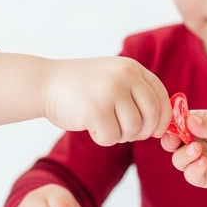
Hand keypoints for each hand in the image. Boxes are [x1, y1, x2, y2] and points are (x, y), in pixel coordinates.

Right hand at [45, 57, 170, 145]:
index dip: (163, 118)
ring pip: (133, 129)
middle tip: (126, 133)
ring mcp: (111, 91)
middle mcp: (125, 76)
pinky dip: (103, 138)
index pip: (161, 97)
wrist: (44, 83)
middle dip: (142, 132)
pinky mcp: (96, 109)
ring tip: (104, 125)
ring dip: (120, 136)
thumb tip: (162, 125)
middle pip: (152, 115)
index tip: (156, 130)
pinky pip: (113, 137)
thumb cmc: (80, 87)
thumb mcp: (113, 79)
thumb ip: (136, 94)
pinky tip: (91, 127)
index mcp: (132, 68)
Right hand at [163, 109, 206, 191]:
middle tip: (175, 140)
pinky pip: (192, 176)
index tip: (170, 125)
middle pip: (172, 144)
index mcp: (199, 125)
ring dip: (183, 156)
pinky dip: (193, 170)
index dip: (170, 125)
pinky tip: (203, 162)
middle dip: (170, 142)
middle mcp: (197, 142)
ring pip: (178, 161)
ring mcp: (201, 160)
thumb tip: (188, 121)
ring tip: (197, 150)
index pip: (176, 124)